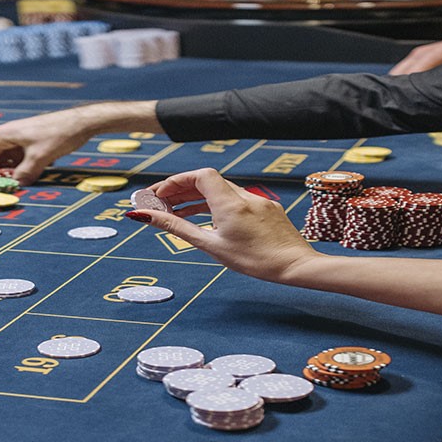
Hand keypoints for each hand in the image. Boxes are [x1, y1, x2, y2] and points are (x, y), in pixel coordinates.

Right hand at [0, 101, 161, 184]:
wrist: (80, 122)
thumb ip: (25, 174)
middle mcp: (8, 134)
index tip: (2, 183)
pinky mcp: (31, 140)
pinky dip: (27, 165)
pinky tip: (40, 168)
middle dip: (5, 173)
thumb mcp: (40, 158)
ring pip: (10, 159)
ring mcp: (20, 137)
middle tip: (18, 183)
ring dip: (18, 170)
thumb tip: (16, 186)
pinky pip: (22, 156)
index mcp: (3, 135)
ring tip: (31, 176)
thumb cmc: (58, 135)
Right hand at [131, 168, 318, 282]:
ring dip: (197, 199)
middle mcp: (244, 196)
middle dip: (181, 191)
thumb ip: (177, 228)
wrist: (295, 266)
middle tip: (159, 204)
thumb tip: (146, 216)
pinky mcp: (267, 208)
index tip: (159, 194)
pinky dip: (217, 206)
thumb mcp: (211, 246)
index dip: (177, 181)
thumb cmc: (255, 261)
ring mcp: (258, 201)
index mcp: (229, 203)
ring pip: (221, 192)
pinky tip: (207, 220)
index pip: (199, 176)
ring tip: (177, 214)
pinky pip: (236, 201)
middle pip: (207, 182)